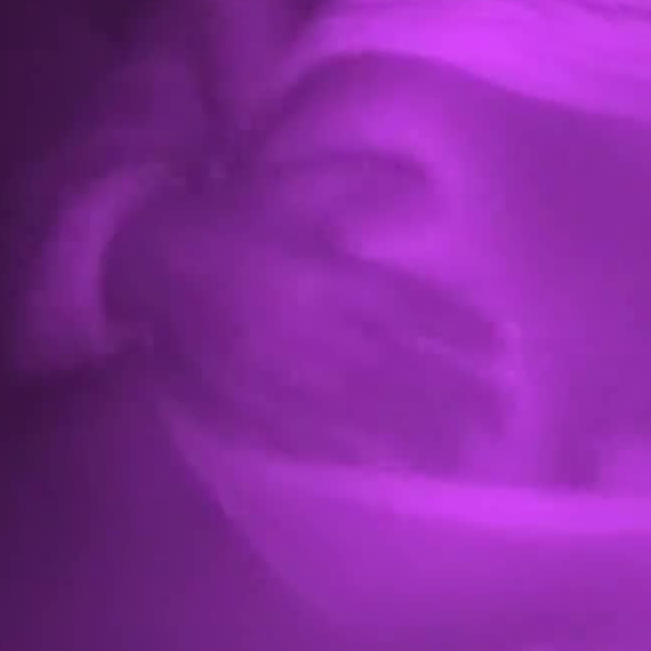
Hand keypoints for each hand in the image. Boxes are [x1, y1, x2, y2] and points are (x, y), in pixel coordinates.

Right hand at [104, 160, 509, 470]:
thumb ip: (361, 183)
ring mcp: (276, 376)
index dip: (455, 328)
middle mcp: (305, 332)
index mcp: (318, 275)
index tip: (503, 347)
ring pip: (357, 411)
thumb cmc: (231, 219)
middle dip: (450, 395)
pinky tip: (385, 467)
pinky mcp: (248, 404)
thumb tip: (431, 192)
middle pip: (392, 370)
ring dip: (413, 433)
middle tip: (502, 417)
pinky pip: (306, 436)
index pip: (403, 307)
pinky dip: (350, 453)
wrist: (146, 261)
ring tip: (463, 452)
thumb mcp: (294, 185)